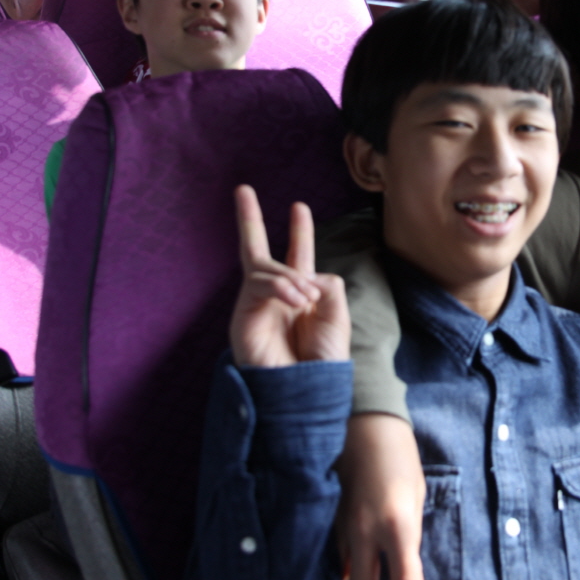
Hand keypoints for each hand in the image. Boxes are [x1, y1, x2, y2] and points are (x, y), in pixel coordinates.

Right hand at [229, 185, 349, 367]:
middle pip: (257, 251)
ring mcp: (255, 306)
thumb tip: (302, 274)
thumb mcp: (336, 313)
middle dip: (250, 220)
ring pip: (265, 267)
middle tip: (243, 190)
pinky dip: (280, 287)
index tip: (299, 208)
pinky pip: (259, 284)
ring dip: (290, 278)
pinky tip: (297, 300)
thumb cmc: (323, 359)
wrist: (307, 390)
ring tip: (305, 299)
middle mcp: (274, 298)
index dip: (300, 232)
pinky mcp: (243, 316)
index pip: (298, 258)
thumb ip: (325, 283)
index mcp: (300, 297)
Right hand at [337, 413, 425, 579]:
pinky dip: (338, 567)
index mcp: (398, 525)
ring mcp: (344, 524)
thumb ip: (407, 531)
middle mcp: (368, 531)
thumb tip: (399, 557)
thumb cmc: (399, 457)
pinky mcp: (330, 515)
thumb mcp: (416, 495)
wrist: (364, 422)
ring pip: (344, 570)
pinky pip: (334, 550)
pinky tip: (337, 578)